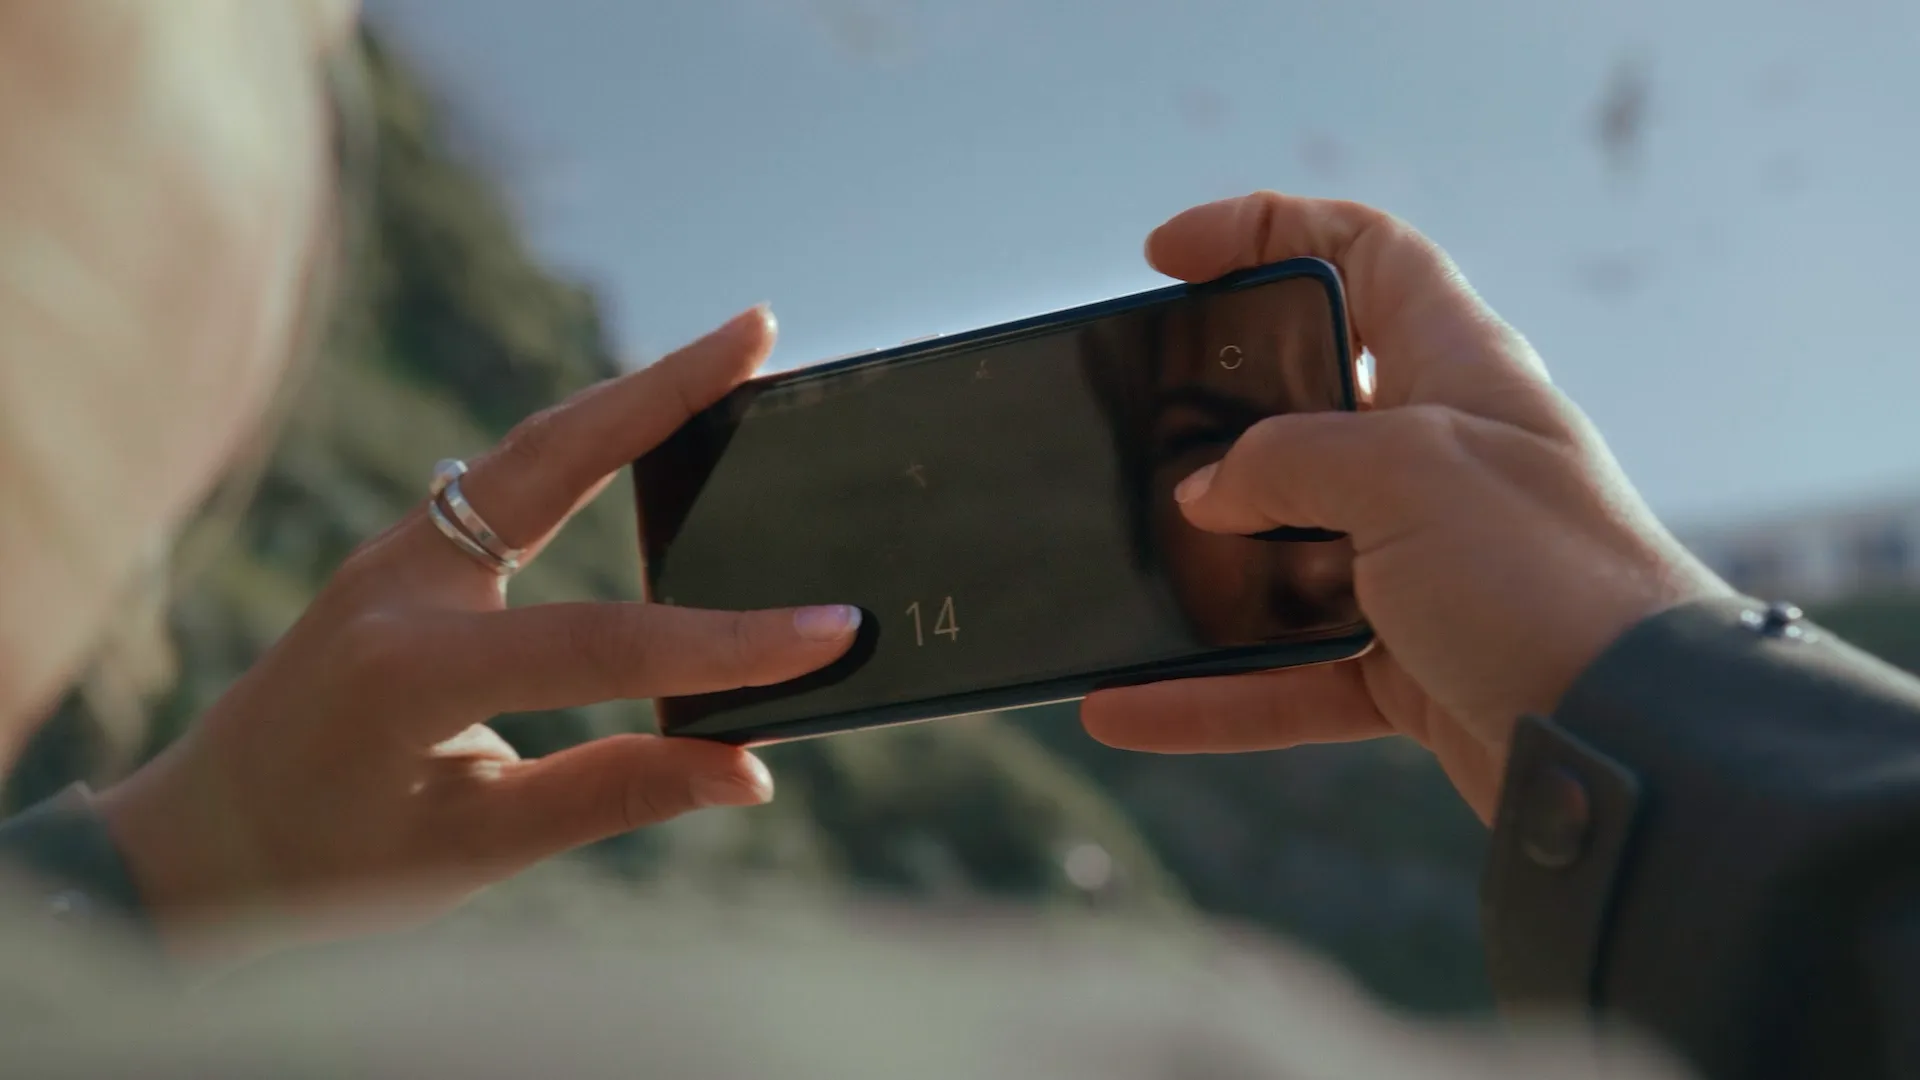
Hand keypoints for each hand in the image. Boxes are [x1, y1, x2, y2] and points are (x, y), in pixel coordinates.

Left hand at [97, 307, 859, 958]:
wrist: (199, 834)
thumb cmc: (325, 862)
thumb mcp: (473, 847)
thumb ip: (612, 795)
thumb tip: (747, 768)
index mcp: (408, 672)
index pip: (600, 644)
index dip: (724, 644)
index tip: (830, 633)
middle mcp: (395, 579)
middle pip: (551, 456)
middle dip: (664, 389)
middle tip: (760, 330)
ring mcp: (394, 549)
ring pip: (531, 445)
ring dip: (632, 393)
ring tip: (730, 351)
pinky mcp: (404, 548)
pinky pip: (510, 469)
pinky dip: (590, 434)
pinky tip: (651, 418)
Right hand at [1081, 192, 1731, 820]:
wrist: (1635, 747)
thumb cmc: (1546, 577)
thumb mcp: (1405, 472)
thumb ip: (1286, 460)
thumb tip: (1204, 495)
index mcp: (1459, 369)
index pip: (1365, 255)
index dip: (1269, 232)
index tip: (1169, 256)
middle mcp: (1439, 458)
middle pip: (1305, 405)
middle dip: (1213, 413)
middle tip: (1135, 421)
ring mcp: (1419, 566)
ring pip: (1281, 554)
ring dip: (1197, 574)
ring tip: (1113, 574)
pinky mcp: (1404, 666)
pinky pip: (1283, 672)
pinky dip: (1208, 693)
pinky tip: (1123, 705)